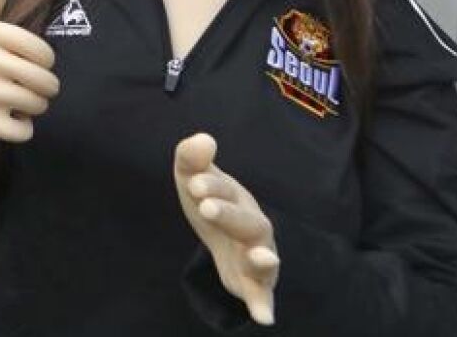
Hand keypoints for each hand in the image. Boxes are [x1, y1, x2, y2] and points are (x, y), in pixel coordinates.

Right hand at [0, 0, 58, 141]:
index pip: (42, 51)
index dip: (43, 60)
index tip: (30, 61)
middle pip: (44, 81)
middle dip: (42, 86)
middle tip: (28, 84)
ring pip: (36, 104)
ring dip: (33, 106)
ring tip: (19, 99)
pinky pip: (19, 130)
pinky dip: (22, 129)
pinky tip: (13, 119)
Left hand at [175, 134, 279, 325]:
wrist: (225, 235)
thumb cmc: (210, 202)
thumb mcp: (193, 181)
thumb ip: (191, 159)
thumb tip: (203, 138)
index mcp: (237, 199)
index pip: (225, 191)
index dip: (212, 186)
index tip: (194, 183)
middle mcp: (252, 227)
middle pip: (248, 222)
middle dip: (229, 214)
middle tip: (207, 208)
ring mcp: (256, 256)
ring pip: (264, 257)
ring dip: (262, 258)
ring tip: (262, 258)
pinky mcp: (254, 284)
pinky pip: (263, 296)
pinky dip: (264, 305)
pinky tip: (264, 318)